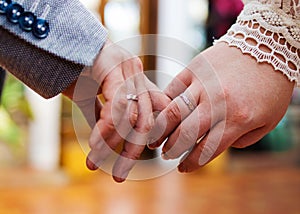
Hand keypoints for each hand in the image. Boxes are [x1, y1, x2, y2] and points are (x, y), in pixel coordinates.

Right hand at [63, 40, 170, 181]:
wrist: (65, 41)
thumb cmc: (80, 68)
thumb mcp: (93, 97)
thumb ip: (104, 115)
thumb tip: (106, 140)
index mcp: (139, 83)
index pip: (157, 114)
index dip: (156, 136)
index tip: (149, 154)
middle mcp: (139, 77)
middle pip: (147, 121)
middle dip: (132, 152)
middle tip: (117, 176)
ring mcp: (130, 71)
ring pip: (132, 117)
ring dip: (112, 144)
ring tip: (95, 163)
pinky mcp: (115, 68)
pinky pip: (116, 105)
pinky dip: (105, 129)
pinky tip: (93, 146)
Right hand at [148, 42, 293, 172]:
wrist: (268, 45)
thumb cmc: (270, 86)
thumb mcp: (268, 120)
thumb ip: (243, 139)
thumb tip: (216, 145)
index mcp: (237, 119)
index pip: (206, 150)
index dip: (191, 163)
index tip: (183, 168)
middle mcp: (217, 103)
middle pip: (184, 134)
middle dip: (172, 150)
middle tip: (166, 155)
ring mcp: (203, 84)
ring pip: (173, 113)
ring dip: (160, 131)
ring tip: (154, 140)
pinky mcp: (194, 69)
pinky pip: (172, 90)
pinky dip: (164, 105)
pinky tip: (162, 114)